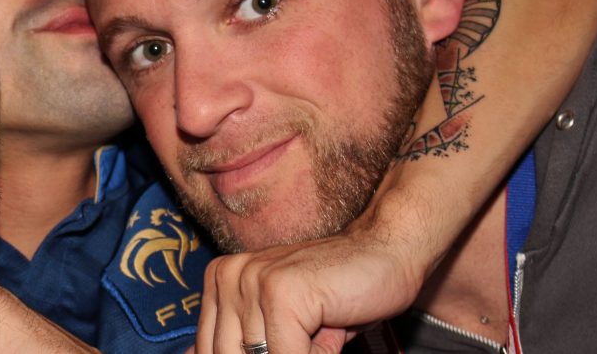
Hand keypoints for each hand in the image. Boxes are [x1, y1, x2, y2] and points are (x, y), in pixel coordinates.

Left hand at [194, 190, 432, 353]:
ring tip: (321, 330)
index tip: (276, 347)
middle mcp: (227, 275)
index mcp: (219, 279)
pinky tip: (330, 328)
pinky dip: (317, 353)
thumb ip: (239, 341)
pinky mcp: (280, 289)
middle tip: (306, 340)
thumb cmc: (337, 294)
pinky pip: (285, 353)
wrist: (387, 252)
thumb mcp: (278, 324)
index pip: (209, 348)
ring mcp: (252, 279)